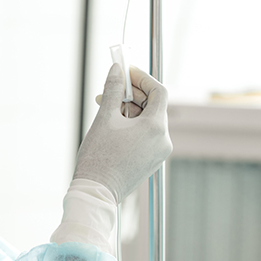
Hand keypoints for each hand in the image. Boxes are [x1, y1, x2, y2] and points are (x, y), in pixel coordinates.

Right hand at [74, 64, 172, 202]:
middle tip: (111, 88)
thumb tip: (117, 70)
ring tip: (106, 108)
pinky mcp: (151, 160)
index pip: (159, 92)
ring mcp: (158, 152)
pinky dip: (132, 125)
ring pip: (148, 121)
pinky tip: (112, 125)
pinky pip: (146, 135)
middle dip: (132, 94)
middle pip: (154, 106)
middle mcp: (163, 140)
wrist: (97, 191)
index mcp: (156, 127)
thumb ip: (112, 90)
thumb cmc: (99, 157)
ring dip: (129, 110)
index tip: (126, 71)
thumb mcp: (104, 117)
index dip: (142, 78)